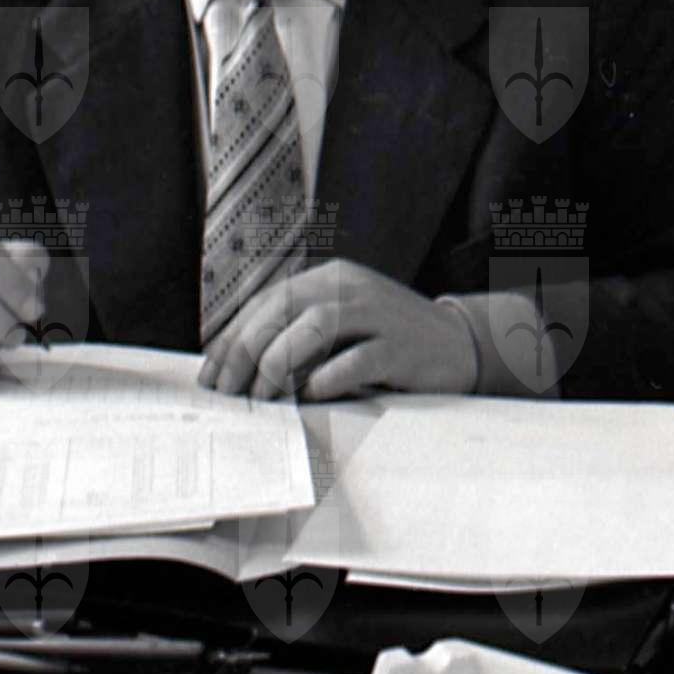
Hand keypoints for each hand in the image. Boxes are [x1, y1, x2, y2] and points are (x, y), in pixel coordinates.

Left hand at [198, 260, 477, 401]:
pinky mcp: (400, 347)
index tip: (212, 374)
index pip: (267, 302)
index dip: (234, 337)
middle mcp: (350, 287)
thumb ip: (300, 332)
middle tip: (230, 391)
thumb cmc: (389, 340)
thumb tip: (241, 365)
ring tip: (265, 395)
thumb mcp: (342, 324)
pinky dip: (328, 378)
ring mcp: (377, 314)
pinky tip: (313, 394)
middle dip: (247, 352)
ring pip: (314, 326)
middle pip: (283, 309)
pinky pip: (356, 359)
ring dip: (280, 362)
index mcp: (330, 278)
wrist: (460, 344)